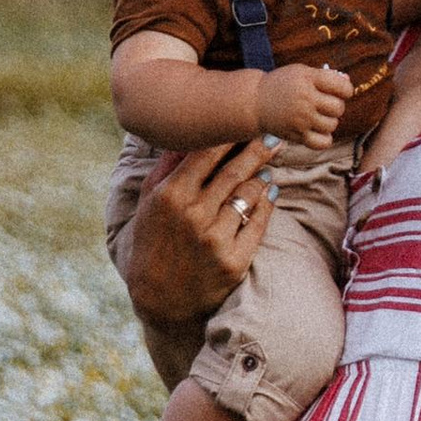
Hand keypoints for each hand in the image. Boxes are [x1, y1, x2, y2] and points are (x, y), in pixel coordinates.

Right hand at [116, 137, 281, 326]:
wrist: (160, 299)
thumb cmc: (152, 243)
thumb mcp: (147, 203)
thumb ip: (166, 167)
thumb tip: (185, 133)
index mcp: (171, 196)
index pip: (207, 153)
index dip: (230, 134)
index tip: (244, 121)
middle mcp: (194, 215)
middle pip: (235, 170)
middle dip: (258, 148)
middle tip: (272, 134)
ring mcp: (216, 239)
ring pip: (250, 194)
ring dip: (262, 174)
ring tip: (269, 163)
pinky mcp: (235, 260)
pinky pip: (259, 222)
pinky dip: (267, 202)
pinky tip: (270, 190)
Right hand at [258, 64, 354, 148]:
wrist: (255, 101)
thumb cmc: (282, 84)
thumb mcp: (301, 72)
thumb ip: (325, 76)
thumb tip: (348, 84)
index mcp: (308, 78)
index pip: (343, 87)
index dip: (345, 90)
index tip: (339, 91)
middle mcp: (305, 98)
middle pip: (338, 108)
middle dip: (336, 106)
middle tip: (325, 105)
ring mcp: (301, 118)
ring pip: (332, 125)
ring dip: (329, 121)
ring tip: (317, 116)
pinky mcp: (297, 135)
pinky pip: (323, 142)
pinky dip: (324, 138)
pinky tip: (318, 131)